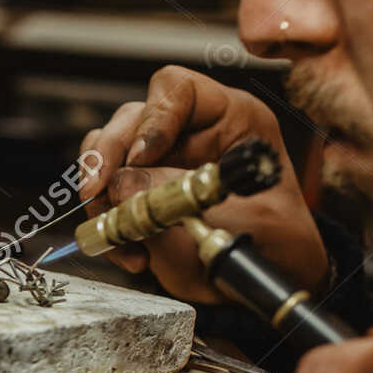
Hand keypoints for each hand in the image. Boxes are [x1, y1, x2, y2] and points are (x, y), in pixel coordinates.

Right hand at [77, 65, 326, 304]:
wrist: (267, 282)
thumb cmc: (276, 246)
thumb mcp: (247, 222)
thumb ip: (185, 200)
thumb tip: (123, 186)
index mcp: (232, 120)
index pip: (179, 90)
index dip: (153, 117)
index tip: (140, 157)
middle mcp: (190, 134)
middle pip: (130, 120)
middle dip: (107, 156)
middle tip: (96, 192)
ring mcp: (160, 163)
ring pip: (105, 154)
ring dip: (101, 196)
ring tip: (119, 235)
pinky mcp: (139, 195)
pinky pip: (102, 196)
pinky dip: (104, 225)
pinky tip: (132, 254)